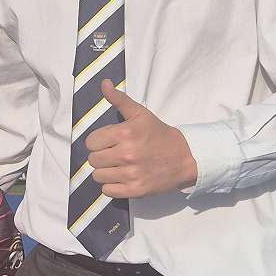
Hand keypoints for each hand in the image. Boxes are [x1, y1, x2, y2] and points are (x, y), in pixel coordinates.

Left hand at [84, 81, 197, 197]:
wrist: (184, 157)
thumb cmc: (159, 135)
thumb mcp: (140, 114)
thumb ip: (119, 99)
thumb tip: (104, 84)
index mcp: (125, 133)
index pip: (91, 142)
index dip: (98, 141)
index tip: (108, 142)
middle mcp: (127, 154)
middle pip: (93, 160)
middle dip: (101, 156)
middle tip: (114, 154)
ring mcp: (131, 174)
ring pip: (98, 176)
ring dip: (105, 172)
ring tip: (118, 166)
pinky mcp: (136, 190)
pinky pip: (108, 191)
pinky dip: (112, 186)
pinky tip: (122, 177)